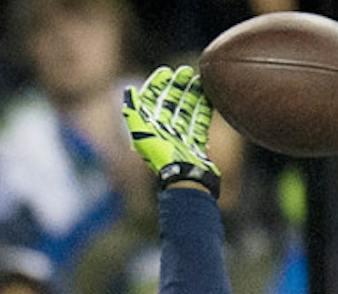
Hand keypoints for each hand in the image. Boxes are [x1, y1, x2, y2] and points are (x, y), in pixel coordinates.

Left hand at [122, 64, 219, 194]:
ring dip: (192, 94)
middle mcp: (163, 132)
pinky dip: (204, 108)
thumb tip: (128, 91)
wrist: (184, 179)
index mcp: (149, 129)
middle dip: (177, 86)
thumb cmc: (162, 158)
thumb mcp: (141, 135)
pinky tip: (209, 96)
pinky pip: (200, 121)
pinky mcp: (195, 143)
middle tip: (185, 71)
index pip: (151, 101)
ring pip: (186, 110)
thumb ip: (133, 113)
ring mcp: (180, 137)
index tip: (166, 71)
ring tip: (199, 80)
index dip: (157, 85)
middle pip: (170, 103)